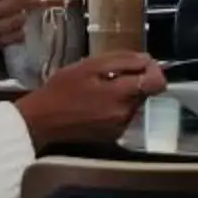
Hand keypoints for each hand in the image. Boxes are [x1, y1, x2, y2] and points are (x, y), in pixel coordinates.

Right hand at [17, 54, 163, 148]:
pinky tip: (95, 104)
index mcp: (122, 96)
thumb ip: (122, 61)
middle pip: (145, 91)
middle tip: (108, 75)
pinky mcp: (112, 137)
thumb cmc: (61, 90)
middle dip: (133, 80)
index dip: (152, 69)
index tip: (139, 64)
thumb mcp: (88, 66)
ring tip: (98, 89)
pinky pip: (123, 116)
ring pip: (134, 104)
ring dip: (123, 94)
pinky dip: (115, 107)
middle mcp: (126, 115)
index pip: (158, 82)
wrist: (40, 122)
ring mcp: (120, 129)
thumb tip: (147, 60)